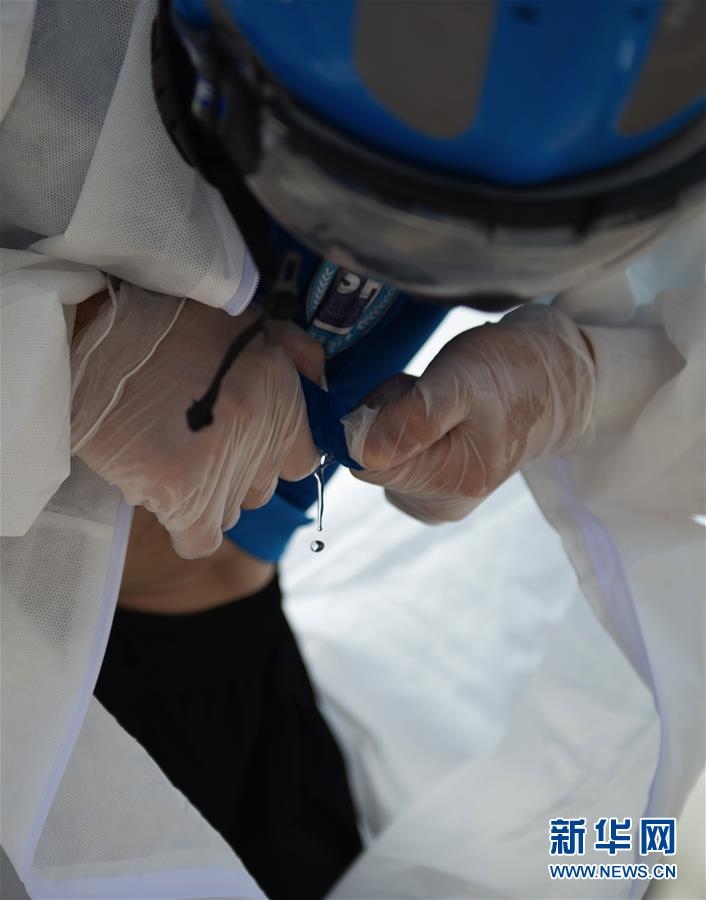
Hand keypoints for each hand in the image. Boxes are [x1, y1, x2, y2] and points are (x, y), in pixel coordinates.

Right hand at [71, 282, 323, 556]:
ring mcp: (225, 463)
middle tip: (195, 446)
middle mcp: (263, 431)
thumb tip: (320, 381)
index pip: (302, 459)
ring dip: (205, 497)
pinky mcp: (183, 488)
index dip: (272, 457)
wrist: (92, 329)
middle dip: (234, 474)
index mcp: (282, 391)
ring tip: (170, 460)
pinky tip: (164, 498)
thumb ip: (295, 353)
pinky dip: (187, 530)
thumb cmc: (163, 323)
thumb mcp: (244, 321)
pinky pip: (200, 539)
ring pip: (231, 513)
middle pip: (262, 489)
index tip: (243, 446)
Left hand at [343, 306, 594, 523]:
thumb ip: (413, 417)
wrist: (551, 383)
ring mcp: (440, 503)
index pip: (366, 462)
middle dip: (387, 420)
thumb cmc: (508, 372)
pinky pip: (398, 463)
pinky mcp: (438, 494)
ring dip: (396, 424)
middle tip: (430, 392)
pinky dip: (407, 435)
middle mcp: (441, 506)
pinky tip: (441, 419)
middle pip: (372, 462)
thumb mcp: (460, 378)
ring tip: (441, 404)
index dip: (377, 418)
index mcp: (450, 482)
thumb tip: (364, 454)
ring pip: (382, 461)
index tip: (412, 392)